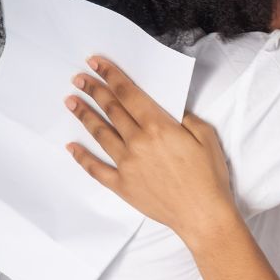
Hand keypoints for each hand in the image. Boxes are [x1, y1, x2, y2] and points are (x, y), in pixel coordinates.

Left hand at [63, 56, 240, 243]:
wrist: (203, 216)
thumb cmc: (209, 178)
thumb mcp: (206, 137)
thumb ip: (185, 118)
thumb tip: (170, 110)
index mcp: (159, 126)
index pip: (128, 93)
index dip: (110, 76)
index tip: (96, 64)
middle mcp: (138, 142)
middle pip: (111, 109)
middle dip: (93, 91)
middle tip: (79, 79)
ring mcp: (127, 165)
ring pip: (100, 134)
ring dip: (84, 116)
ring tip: (71, 102)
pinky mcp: (123, 186)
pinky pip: (96, 169)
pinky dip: (82, 157)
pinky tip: (71, 147)